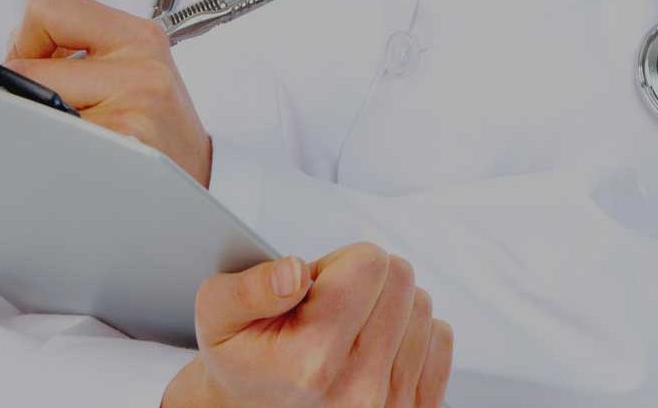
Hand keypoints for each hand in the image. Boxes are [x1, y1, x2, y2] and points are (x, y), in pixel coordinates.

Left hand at [6, 0, 212, 185]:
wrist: (200, 182)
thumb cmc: (156, 130)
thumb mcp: (130, 70)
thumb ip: (76, 51)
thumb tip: (10, 58)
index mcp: (137, 36)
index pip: (47, 9)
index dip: (26, 39)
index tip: (38, 63)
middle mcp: (140, 67)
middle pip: (27, 67)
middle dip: (25, 92)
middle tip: (53, 112)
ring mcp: (132, 108)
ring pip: (33, 111)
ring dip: (40, 129)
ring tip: (76, 138)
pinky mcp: (120, 147)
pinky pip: (52, 146)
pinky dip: (55, 156)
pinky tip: (85, 161)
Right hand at [163, 243, 453, 406]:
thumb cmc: (241, 360)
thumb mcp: (217, 316)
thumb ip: (247, 289)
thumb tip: (293, 273)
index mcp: (311, 359)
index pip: (370, 263)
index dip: (337, 264)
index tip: (311, 290)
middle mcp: (358, 387)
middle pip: (401, 280)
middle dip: (363, 282)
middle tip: (325, 310)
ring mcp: (391, 404)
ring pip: (422, 307)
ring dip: (386, 308)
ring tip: (343, 331)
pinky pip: (440, 338)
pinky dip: (409, 333)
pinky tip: (372, 346)